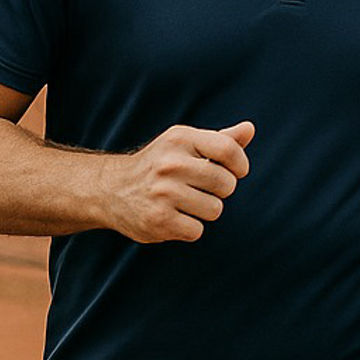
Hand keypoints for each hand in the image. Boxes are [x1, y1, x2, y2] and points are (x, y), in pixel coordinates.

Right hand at [101, 121, 253, 242]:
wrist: (109, 190)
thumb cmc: (160, 164)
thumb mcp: (185, 144)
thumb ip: (221, 140)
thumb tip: (249, 129)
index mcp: (180, 139)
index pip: (228, 150)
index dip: (240, 164)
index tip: (236, 171)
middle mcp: (170, 164)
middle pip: (226, 184)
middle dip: (221, 190)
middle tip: (200, 188)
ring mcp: (162, 193)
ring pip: (215, 209)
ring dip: (205, 210)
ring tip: (184, 202)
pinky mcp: (157, 220)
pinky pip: (197, 230)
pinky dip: (189, 228)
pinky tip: (172, 217)